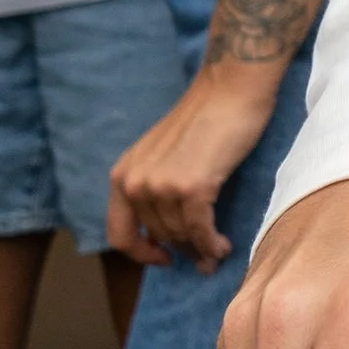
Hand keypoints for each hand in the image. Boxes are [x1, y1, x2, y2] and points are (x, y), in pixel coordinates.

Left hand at [108, 63, 282, 267]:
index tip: (164, 258)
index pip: (119, 234)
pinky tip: (222, 246)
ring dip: (201, 249)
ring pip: (181, 236)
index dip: (141, 254)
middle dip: (183, 249)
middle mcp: (135, 183)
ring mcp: (162, 186)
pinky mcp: (191, 188)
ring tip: (218, 250)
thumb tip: (167, 237)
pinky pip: (201, 231)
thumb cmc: (204, 119)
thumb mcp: (161, 156)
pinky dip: (212, 244)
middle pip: (158, 237)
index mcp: (122, 175)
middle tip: (205, 258)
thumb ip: (154, 189)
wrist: (229, 90)